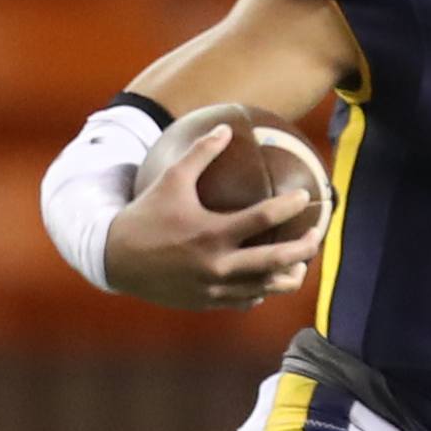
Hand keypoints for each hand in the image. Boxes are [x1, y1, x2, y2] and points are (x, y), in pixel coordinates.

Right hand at [103, 127, 324, 309]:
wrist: (114, 259)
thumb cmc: (146, 214)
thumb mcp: (170, 178)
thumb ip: (200, 153)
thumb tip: (225, 127)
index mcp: (211, 233)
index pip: (262, 219)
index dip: (288, 207)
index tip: (304, 197)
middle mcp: (216, 265)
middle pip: (274, 261)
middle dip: (302, 250)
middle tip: (316, 236)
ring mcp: (213, 288)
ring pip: (263, 288)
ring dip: (286, 276)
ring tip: (300, 265)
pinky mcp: (206, 303)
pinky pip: (243, 300)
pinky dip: (260, 291)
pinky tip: (268, 281)